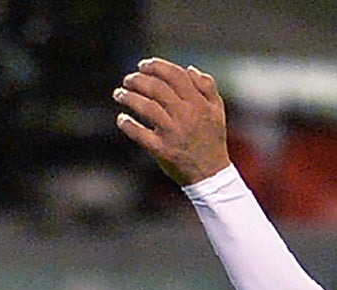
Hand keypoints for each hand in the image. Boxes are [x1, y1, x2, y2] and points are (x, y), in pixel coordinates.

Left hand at [114, 59, 232, 186]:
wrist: (212, 176)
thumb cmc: (211, 141)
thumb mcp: (217, 112)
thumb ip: (208, 88)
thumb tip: (189, 69)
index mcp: (199, 105)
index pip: (175, 75)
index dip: (155, 66)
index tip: (142, 66)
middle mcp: (186, 117)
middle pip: (156, 88)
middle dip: (137, 79)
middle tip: (128, 80)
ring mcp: (173, 134)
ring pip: (145, 107)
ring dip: (128, 97)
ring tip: (119, 94)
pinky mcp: (163, 150)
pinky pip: (139, 134)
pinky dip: (127, 124)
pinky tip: (122, 119)